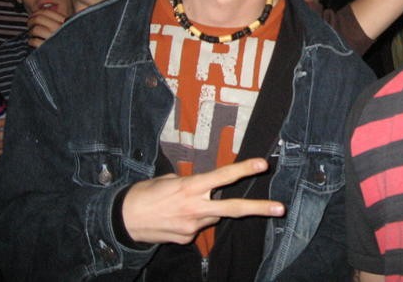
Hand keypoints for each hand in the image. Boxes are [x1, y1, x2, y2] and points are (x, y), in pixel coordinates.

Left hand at [27, 9, 66, 47]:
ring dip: (30, 32)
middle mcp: (60, 29)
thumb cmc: (69, 44)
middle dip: (30, 21)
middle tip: (30, 24)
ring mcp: (54, 39)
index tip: (34, 16)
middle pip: (38, 18)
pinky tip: (34, 43)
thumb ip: (58, 20)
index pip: (46, 12)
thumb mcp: (69, 28)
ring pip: (35, 29)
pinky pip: (33, 41)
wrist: (73, 59)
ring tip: (33, 35)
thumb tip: (42, 12)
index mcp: (65, 22)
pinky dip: (31, 42)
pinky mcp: (47, 48)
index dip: (36, 13)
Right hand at [122, 158, 284, 243]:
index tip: (263, 164)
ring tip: (181, 205)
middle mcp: (195, 207)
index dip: (244, 169)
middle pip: (233, 208)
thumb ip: (191, 182)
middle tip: (280, 208)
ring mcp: (192, 226)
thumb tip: (204, 187)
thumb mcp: (168, 179)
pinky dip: (193, 220)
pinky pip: (198, 226)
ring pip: (213, 215)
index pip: (223, 176)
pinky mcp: (186, 239)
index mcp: (190, 187)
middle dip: (259, 208)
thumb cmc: (144, 194)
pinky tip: (174, 217)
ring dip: (207, 209)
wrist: (122, 221)